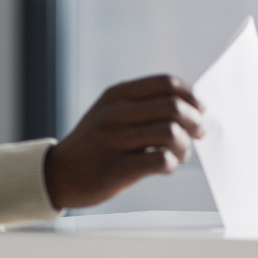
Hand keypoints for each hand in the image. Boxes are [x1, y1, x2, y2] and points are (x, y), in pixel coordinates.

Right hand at [44, 75, 203, 209]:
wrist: (57, 174)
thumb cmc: (93, 145)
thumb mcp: (109, 113)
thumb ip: (143, 106)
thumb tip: (191, 108)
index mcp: (116, 95)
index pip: (166, 83)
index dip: (191, 96)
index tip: (199, 110)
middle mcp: (114, 114)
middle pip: (173, 108)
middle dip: (195, 121)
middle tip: (198, 134)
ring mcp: (113, 141)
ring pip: (170, 133)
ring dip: (184, 145)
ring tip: (180, 153)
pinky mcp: (115, 169)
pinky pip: (160, 161)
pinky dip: (171, 164)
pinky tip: (165, 166)